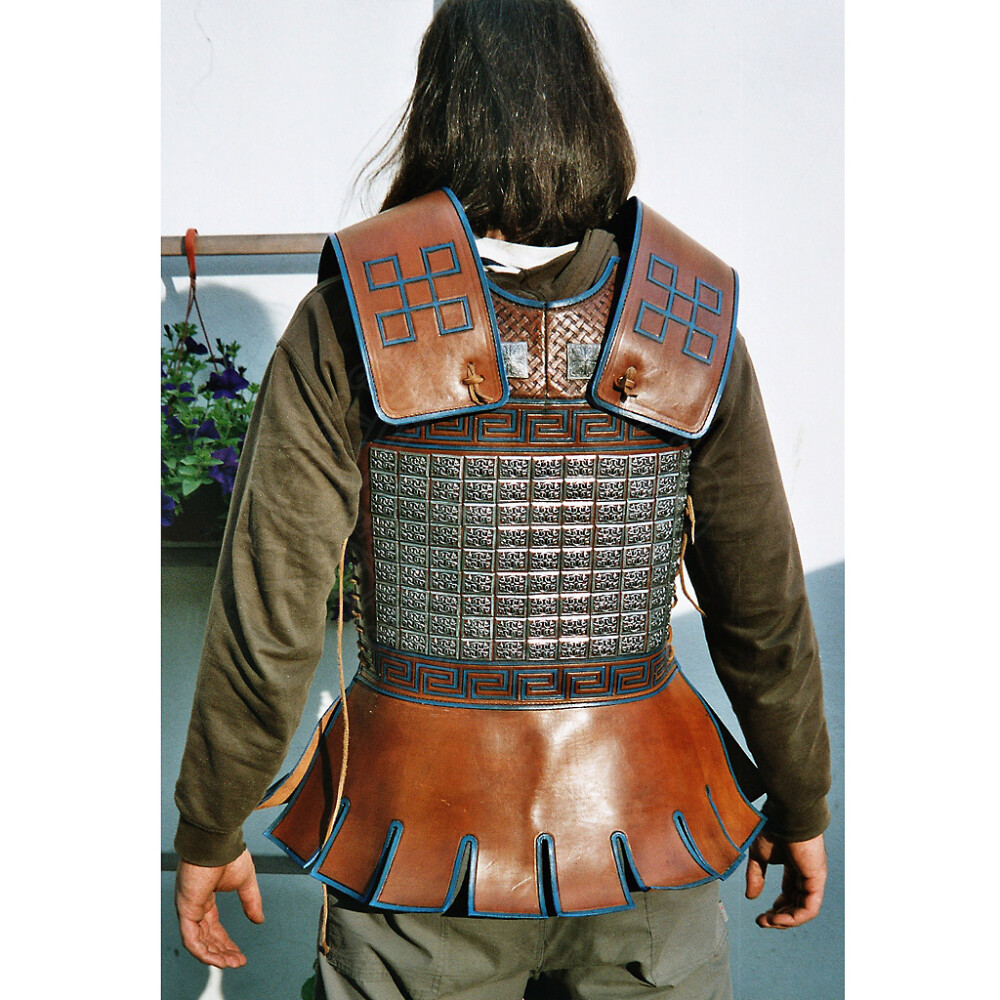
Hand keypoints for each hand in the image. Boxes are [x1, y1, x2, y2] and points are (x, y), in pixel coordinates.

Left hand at [175, 848, 263, 967]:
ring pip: (197, 942)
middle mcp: (194, 905)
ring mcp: (188, 907)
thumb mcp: (246, 883)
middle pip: (206, 937)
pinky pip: (191, 938)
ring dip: (214, 956)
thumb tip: (259, 920)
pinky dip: (203, 951)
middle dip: (222, 952)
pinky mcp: (186, 908)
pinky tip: (217, 959)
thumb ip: (251, 902)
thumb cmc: (229, 854)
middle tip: (237, 963)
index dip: (226, 942)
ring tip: (231, 964)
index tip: (239, 954)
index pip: (213, 927)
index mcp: (205, 898)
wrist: (219, 841)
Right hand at [745, 831, 826, 928]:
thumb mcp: (758, 855)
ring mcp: (813, 878)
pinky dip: (794, 918)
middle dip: (779, 917)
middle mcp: (806, 874)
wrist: (784, 814)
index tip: (760, 915)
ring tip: (768, 921)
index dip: (776, 908)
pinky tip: (778, 919)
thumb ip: (756, 876)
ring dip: (785, 921)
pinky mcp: (817, 880)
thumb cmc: (772, 828)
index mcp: (794, 866)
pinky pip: (809, 908)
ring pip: (803, 910)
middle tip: (762, 922)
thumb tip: (751, 897)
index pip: (789, 894)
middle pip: (796, 905)